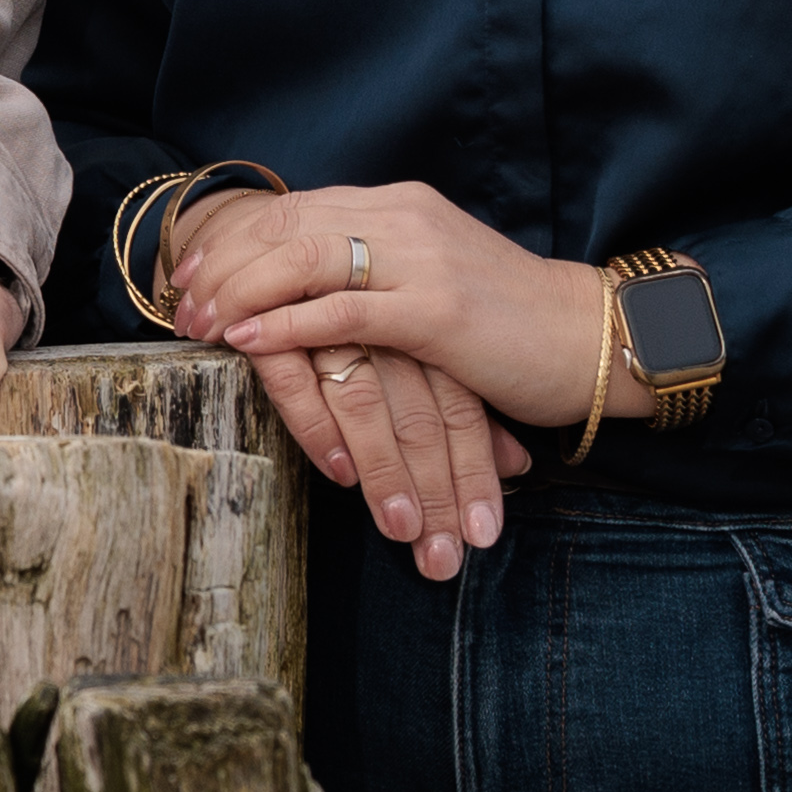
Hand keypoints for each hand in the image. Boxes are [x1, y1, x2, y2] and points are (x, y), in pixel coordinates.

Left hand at [147, 176, 585, 420]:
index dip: (234, 237)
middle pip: (286, 225)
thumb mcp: (429, 274)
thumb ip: (372, 266)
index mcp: (398, 206)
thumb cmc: (505, 319)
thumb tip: (303, 283)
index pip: (294, 207)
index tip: (192, 271)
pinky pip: (340, 312)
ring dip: (240, 293)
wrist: (585, 337)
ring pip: (303, 259)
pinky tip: (246, 341)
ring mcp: (420, 260)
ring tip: (201, 323)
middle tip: (181, 303)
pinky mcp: (435, 311)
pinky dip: (284, 325)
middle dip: (223, 263)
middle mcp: (404, 218)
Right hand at [244, 327, 519, 575]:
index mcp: (428, 325)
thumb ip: (465, 404)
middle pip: (421, 415)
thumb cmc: (369, 303)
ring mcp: (331, 319)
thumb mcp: (425, 348)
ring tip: (403, 531)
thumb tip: (520, 465)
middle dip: (437, 491)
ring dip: (386, 472)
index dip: (474, 474)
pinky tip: (340, 473)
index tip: (484, 534)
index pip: (461, 408)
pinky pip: (297, 380)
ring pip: (367, 402)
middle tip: (443, 559)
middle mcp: (387, 324)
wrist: (279, 232)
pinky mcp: (271, 318)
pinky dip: (318, 427)